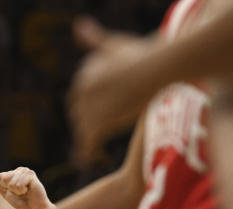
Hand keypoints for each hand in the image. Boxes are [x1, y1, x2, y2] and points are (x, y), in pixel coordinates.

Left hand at [0, 167, 51, 208]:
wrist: (33, 208)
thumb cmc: (21, 202)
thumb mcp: (5, 193)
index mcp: (13, 173)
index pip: (0, 176)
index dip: (4, 187)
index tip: (13, 191)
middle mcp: (19, 170)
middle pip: (4, 178)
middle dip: (10, 188)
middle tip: (19, 192)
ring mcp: (26, 171)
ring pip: (11, 182)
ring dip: (17, 191)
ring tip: (24, 192)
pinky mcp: (31, 175)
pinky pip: (19, 184)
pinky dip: (22, 190)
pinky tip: (28, 190)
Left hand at [68, 17, 156, 164]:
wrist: (155, 68)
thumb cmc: (141, 53)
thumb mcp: (114, 44)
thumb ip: (94, 39)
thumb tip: (78, 24)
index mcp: (85, 74)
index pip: (79, 94)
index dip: (84, 105)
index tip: (89, 114)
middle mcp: (83, 91)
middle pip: (79, 113)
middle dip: (83, 123)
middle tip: (87, 135)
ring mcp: (90, 107)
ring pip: (83, 128)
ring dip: (84, 139)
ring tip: (85, 153)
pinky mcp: (99, 124)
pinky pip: (88, 142)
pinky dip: (84, 152)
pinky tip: (83, 161)